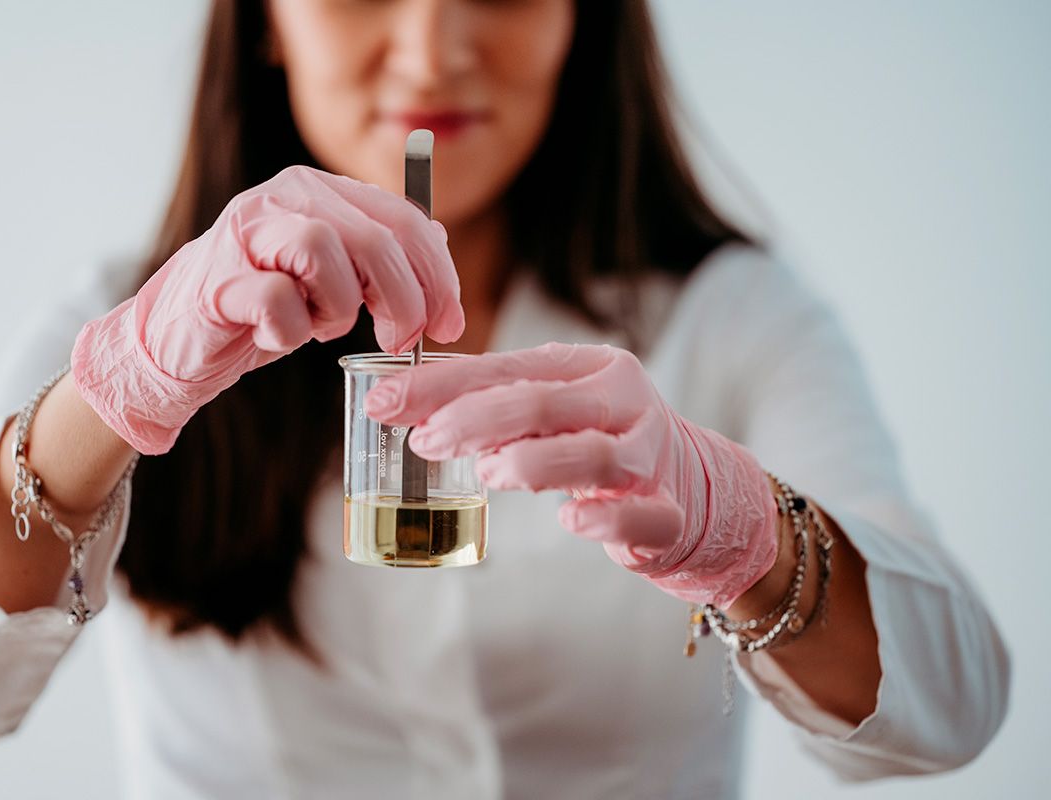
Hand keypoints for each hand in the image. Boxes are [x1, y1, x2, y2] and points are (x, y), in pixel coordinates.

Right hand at [71, 165, 464, 454]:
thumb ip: (380, 255)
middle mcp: (282, 196)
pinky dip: (292, 331)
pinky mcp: (217, 279)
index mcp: (319, 189)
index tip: (449, 324)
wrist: (178, 341)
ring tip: (321, 327)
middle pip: (375, 238)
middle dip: (405, 299)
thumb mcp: (332, 276)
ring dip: (340, 307)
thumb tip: (440, 245)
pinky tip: (278, 337)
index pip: (403, 218)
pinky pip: (278, 300)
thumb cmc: (262, 307)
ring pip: (326, 252)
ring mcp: (245, 232)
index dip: (438, 275)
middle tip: (403, 340)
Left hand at [363, 342, 777, 606]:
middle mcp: (624, 402)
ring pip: (592, 454)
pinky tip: (571, 520)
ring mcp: (650, 457)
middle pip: (546, 402)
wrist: (693, 487)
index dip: (441, 385)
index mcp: (590, 366)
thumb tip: (405, 405)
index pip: (506, 366)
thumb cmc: (597, 440)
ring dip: (532, 462)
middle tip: (427, 442)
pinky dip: (604, 517)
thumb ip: (491, 403)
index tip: (386, 403)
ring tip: (488, 474)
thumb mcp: (550, 409)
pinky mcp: (668, 511)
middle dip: (476, 419)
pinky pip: (639, 513)